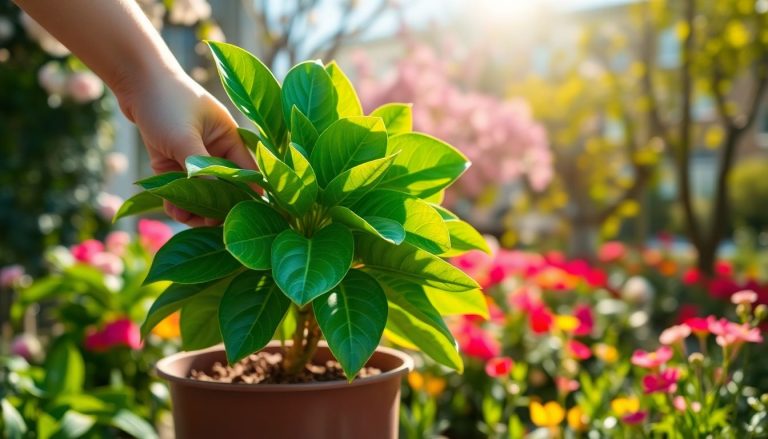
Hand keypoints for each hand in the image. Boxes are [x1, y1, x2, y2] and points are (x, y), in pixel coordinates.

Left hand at [118, 70, 254, 225]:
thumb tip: (216, 203)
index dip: (246, 196)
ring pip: (202, 192)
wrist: (135, 80)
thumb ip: (202, 171)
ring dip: (195, 207)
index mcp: (230, 139)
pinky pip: (182, 189)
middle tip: (208, 223)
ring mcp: (194, 157)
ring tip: (184, 216)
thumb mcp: (184, 139)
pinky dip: (178, 201)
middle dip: (217, 207)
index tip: (241, 218)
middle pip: (225, 188)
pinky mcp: (174, 162)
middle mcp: (217, 149)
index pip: (248, 174)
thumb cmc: (165, 102)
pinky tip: (172, 209)